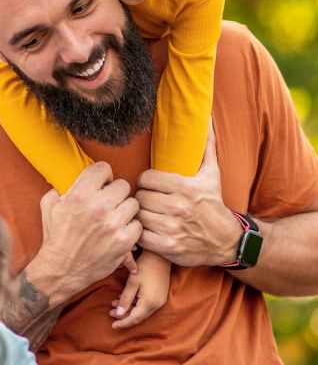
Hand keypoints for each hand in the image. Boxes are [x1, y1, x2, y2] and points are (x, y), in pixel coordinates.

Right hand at [33, 161, 141, 299]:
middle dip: (116, 194)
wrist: (61, 270)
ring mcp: (112, 224)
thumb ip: (61, 187)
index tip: (102, 185)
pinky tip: (119, 233)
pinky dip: (130, 229)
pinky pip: (138, 225)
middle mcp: (97, 207)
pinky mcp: (124, 241)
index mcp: (79, 194)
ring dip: (125, 211)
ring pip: (134, 204)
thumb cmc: (56, 237)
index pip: (104, 168)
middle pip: (123, 185)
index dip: (104, 176)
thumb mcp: (49, 206)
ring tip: (115, 219)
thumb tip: (74, 175)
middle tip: (110, 204)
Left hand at [110, 250, 170, 328]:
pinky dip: (135, 304)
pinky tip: (125, 298)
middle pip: (138, 317)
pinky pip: (146, 305)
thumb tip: (118, 314)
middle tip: (110, 313)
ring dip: (128, 309)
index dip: (123, 323)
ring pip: (142, 311)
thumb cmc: (144, 267)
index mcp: (149, 303)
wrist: (159, 256)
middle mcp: (157, 304)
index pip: (134, 318)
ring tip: (114, 304)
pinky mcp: (160, 296)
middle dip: (124, 317)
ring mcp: (160, 301)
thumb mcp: (132, 283)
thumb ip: (125, 300)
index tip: (113, 325)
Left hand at [136, 125, 241, 266]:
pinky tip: (150, 229)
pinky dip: (142, 233)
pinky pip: (141, 235)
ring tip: (149, 214)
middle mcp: (178, 207)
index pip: (145, 178)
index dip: (146, 182)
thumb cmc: (213, 203)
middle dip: (143, 198)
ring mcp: (172, 228)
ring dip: (141, 215)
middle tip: (149, 200)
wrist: (226, 241)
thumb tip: (206, 118)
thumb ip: (205, 145)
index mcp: (186, 187)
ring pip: (139, 215)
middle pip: (140, 197)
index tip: (151, 185)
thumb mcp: (212, 173)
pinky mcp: (167, 247)